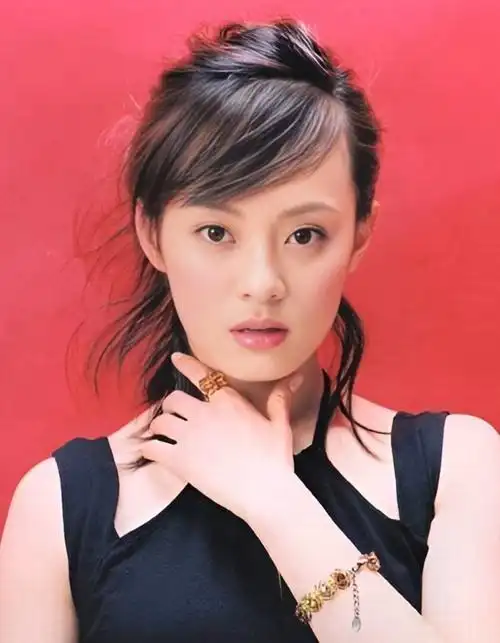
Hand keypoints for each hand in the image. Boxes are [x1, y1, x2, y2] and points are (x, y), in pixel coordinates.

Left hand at [139, 352, 302, 520]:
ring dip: (161, 427)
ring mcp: (190, 436)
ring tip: (164, 435)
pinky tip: (154, 452)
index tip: (175, 358)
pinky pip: (154, 448)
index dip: (185, 364)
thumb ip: (280, 399)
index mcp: (228, 402)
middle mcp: (205, 413)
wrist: (265, 492)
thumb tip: (294, 377)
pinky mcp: (180, 460)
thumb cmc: (275, 458)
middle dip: (172, 406)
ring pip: (161, 422)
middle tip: (176, 416)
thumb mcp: (280, 424)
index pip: (202, 375)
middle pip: (174, 399)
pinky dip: (151, 448)